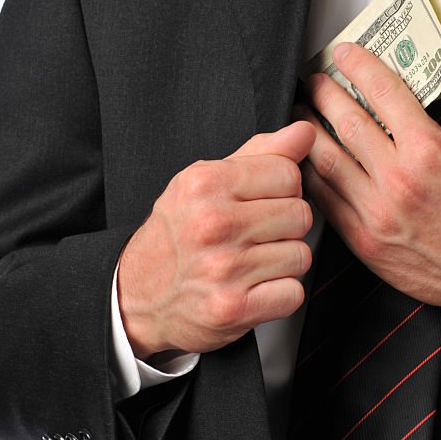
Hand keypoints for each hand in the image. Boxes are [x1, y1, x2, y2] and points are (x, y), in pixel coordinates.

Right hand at [117, 122, 316, 359]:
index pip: (288, 174)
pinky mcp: (233, 308)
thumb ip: (260, 154)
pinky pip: (293, 293)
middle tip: (254, 235)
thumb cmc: (177, 233)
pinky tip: (253, 287)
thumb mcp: (206, 181)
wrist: (135, 294)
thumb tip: (305, 131)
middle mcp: (213, 224)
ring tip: (251, 262)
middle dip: (284, 226)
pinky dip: (279, 294)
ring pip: (300, 255)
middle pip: (300, 215)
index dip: (282, 190)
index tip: (260, 202)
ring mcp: (223, 268)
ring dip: (282, 262)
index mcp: (206, 184)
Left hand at [296, 43, 440, 331]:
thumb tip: (389, 113)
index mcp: (430, 151)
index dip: (359, 66)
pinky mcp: (365, 241)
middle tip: (314, 82)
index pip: (384, 93)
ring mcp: (377, 212)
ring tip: (299, 117)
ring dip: (307, 133)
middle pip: (346, 122)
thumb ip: (423, 135)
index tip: (344, 54)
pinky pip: (327, 200)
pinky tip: (307, 163)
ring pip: (327, 160)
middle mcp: (399, 179)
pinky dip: (313, 177)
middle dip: (323, 94)